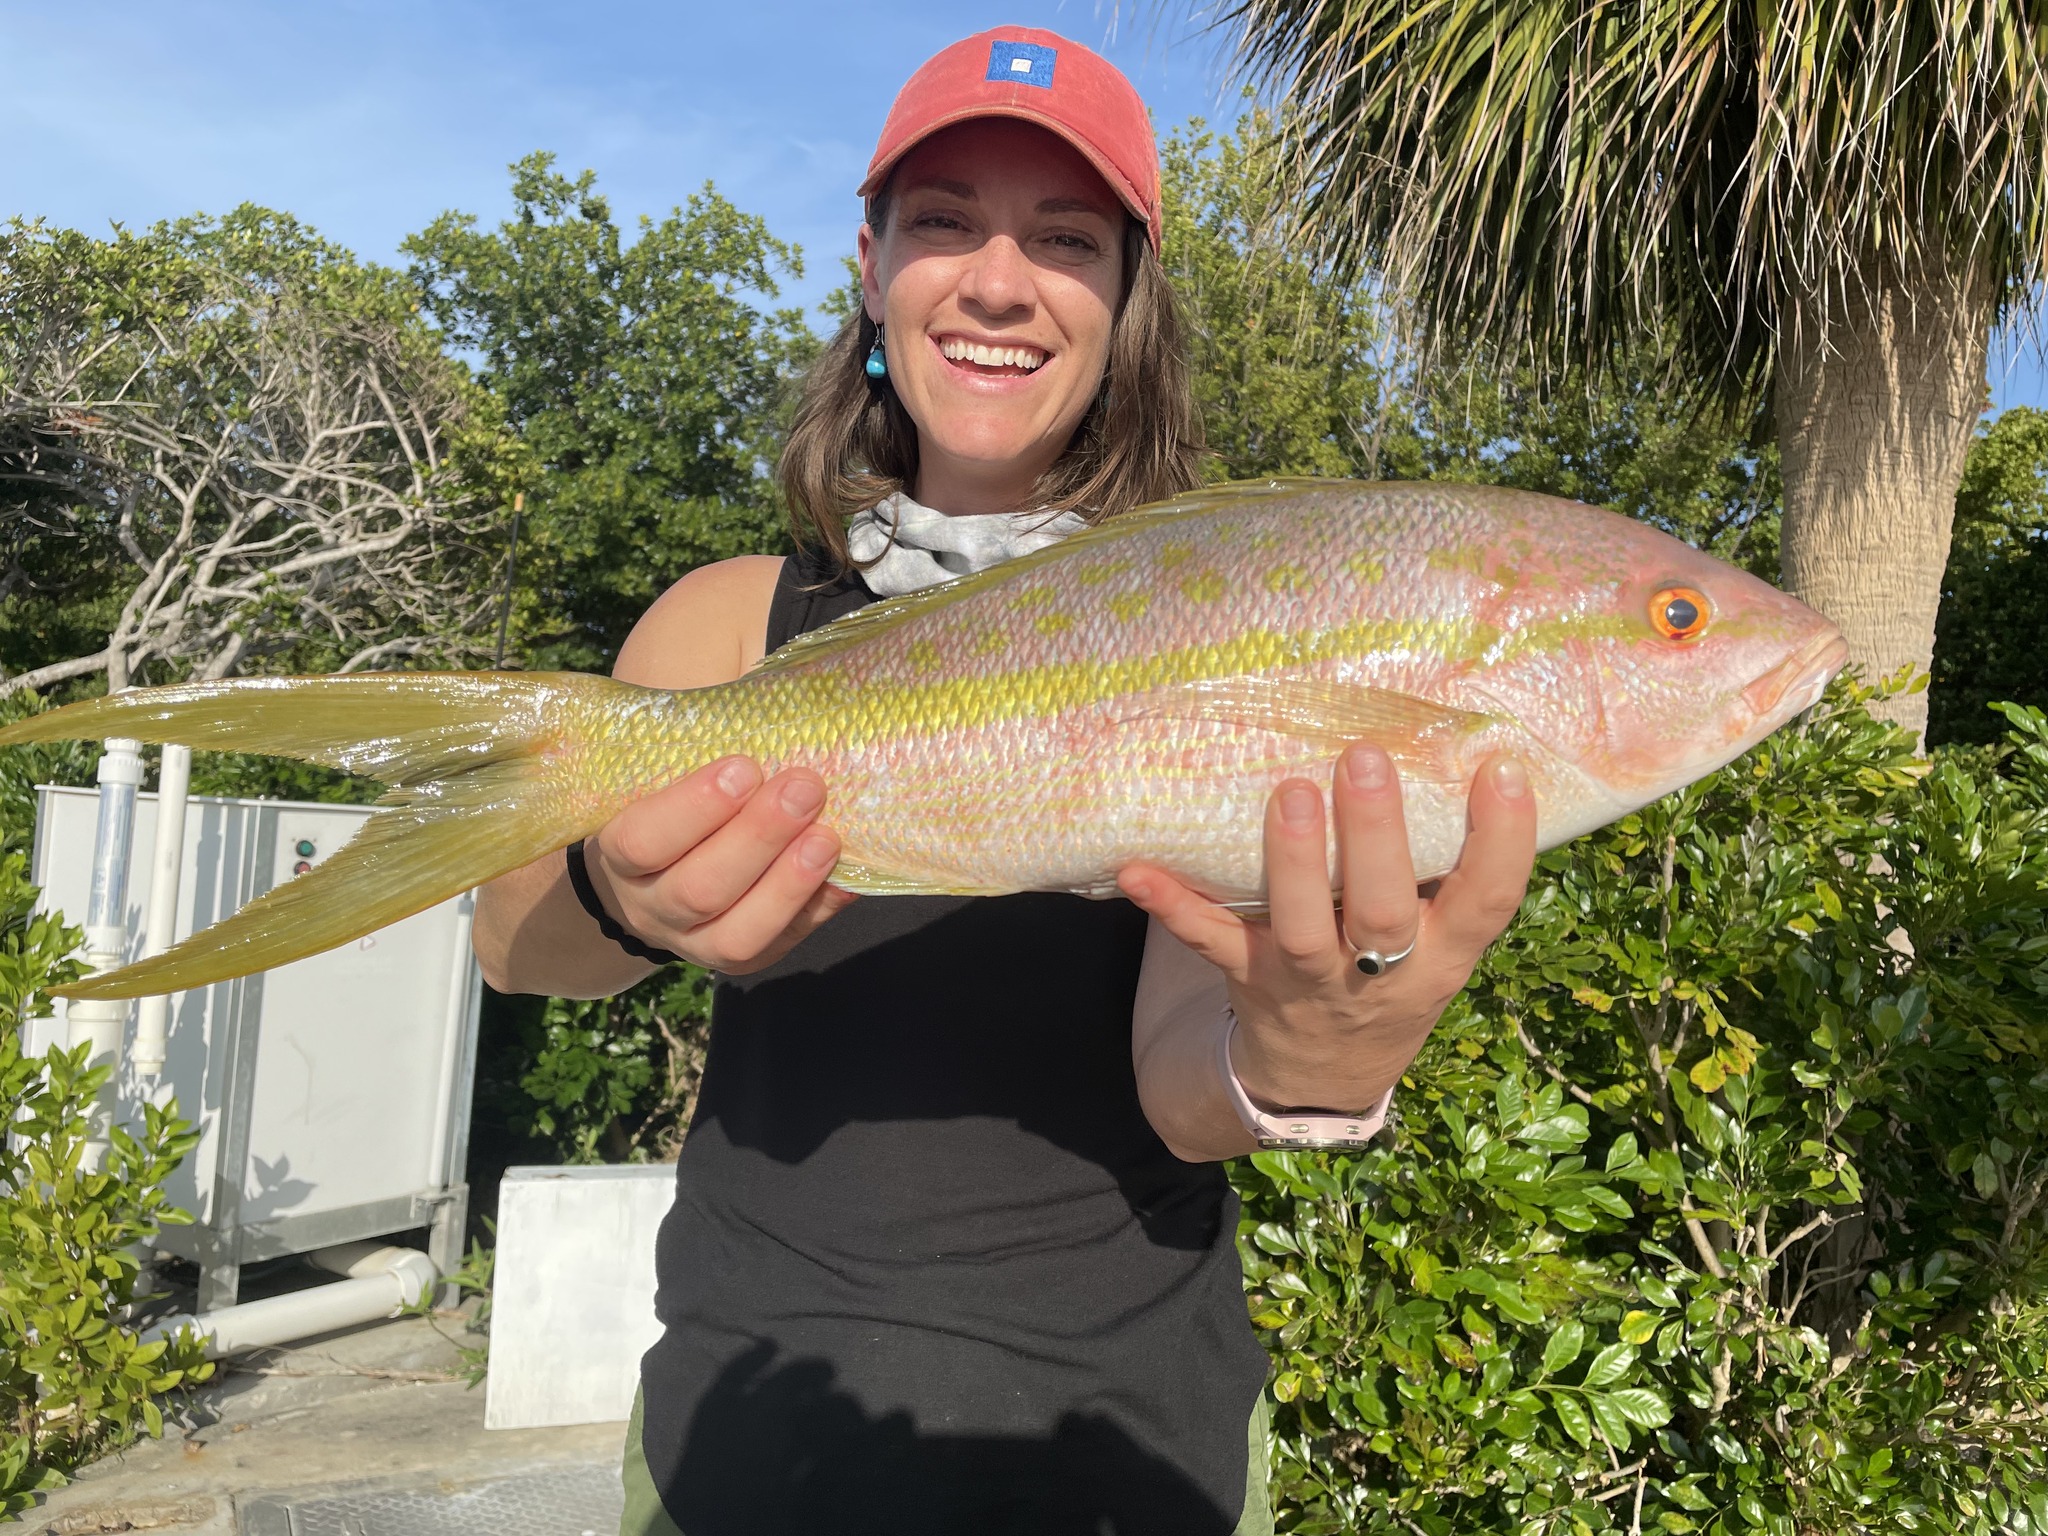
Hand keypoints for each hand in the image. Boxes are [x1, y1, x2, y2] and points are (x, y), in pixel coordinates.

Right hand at [584, 756, 856, 974]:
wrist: (653, 876)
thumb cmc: (671, 797)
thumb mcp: (662, 764)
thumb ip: (699, 733)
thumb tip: (761, 690)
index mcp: (620, 853)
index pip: (643, 840)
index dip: (694, 807)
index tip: (743, 765)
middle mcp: (651, 906)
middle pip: (699, 887)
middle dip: (757, 837)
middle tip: (805, 786)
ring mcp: (696, 942)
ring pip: (738, 934)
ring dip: (788, 883)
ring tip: (829, 835)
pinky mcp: (743, 958)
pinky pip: (782, 944)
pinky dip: (818, 908)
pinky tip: (848, 872)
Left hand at [1119, 745, 1536, 1110]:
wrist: (1325, 1074)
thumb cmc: (1392, 971)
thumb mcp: (1441, 938)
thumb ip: (1447, 867)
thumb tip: (1459, 746)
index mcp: (1443, 951)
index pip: (1488, 900)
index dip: (1503, 841)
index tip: (1502, 771)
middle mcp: (1382, 972)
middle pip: (1384, 911)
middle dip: (1375, 837)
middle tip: (1362, 758)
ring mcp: (1309, 978)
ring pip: (1302, 928)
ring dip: (1293, 861)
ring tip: (1290, 792)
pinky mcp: (1247, 977)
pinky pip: (1207, 943)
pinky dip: (1172, 908)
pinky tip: (1137, 871)